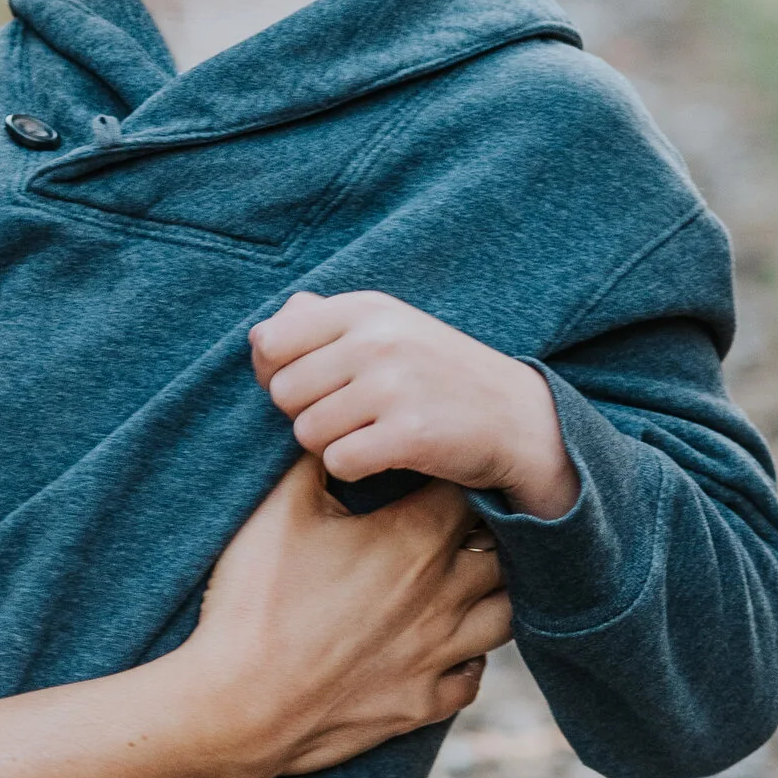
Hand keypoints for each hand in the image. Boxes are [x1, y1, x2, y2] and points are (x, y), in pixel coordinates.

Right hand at [175, 458, 513, 777]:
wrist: (240, 704)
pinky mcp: (423, 704)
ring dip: (489, 592)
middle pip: (502, 551)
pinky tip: (445, 643)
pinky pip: (474, 676)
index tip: (436, 467)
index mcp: (414, 540)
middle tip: (453, 520)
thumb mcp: (276, 509)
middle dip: (485, 531)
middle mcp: (443, 596)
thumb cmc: (256, 599)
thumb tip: (328, 424)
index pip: (470, 491)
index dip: (456, 475)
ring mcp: (439, 655)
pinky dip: (468, 655)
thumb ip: (312, 458)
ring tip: (463, 578)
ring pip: (504, 614)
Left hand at [249, 289, 578, 519]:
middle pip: (283, 392)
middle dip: (306, 413)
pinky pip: (338, 462)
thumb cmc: (437, 374)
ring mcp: (394, 385)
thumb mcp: (387, 328)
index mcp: (364, 308)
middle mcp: (376, 339)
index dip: (278, 373)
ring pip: (305, 432)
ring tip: (370, 433)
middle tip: (350, 415)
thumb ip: (320, 322)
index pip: (270, 342)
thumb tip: (259, 336)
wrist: (518, 417)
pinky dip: (354, 469)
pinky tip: (384, 456)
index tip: (312, 385)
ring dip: (330, 443)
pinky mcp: (409, 434)